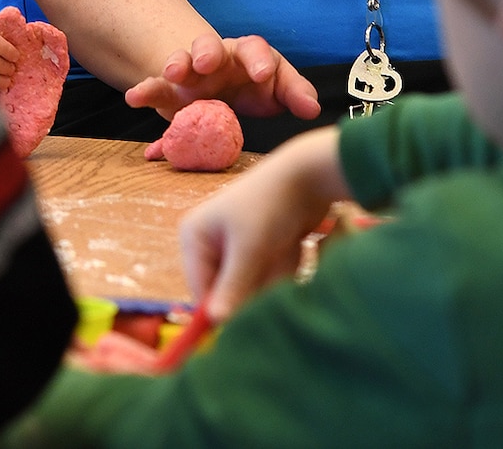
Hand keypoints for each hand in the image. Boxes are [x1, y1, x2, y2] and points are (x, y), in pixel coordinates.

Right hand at [124, 33, 320, 120]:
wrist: (218, 89)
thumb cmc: (253, 87)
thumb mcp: (276, 90)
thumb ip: (294, 95)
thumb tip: (312, 109)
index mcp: (247, 56)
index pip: (255, 49)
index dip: (260, 60)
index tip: (264, 74)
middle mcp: (217, 57)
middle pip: (212, 46)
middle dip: (209, 51)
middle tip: (208, 63)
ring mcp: (190, 72)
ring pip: (181, 60)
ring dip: (177, 62)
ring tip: (171, 72)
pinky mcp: (169, 89)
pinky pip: (155, 87)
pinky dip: (145, 91)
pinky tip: (134, 98)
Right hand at [179, 126, 348, 318]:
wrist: (308, 174)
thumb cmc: (268, 205)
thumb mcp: (248, 248)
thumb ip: (232, 287)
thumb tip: (215, 322)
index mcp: (195, 237)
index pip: (201, 289)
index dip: (220, 310)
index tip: (243, 328)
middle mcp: (212, 243)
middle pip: (227, 290)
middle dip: (253, 292)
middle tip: (273, 279)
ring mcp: (239, 247)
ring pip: (253, 287)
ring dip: (272, 282)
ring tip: (285, 255)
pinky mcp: (263, 249)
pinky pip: (269, 277)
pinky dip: (283, 272)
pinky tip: (294, 249)